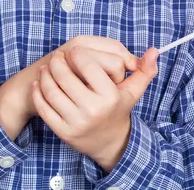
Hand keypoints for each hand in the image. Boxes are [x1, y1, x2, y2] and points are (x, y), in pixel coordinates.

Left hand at [0, 36, 138, 139]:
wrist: (108, 142)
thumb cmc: (118, 109)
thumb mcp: (132, 91)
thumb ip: (144, 70)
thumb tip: (154, 50)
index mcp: (110, 96)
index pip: (89, 65)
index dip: (78, 54)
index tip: (73, 50)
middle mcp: (93, 110)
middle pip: (66, 77)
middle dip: (58, 62)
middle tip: (56, 56)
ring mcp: (76, 122)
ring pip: (52, 91)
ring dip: (46, 75)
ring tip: (47, 67)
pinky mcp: (63, 132)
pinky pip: (45, 108)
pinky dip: (39, 93)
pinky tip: (40, 83)